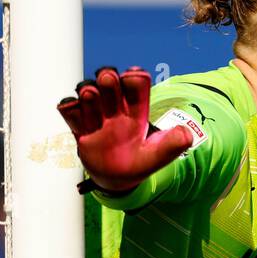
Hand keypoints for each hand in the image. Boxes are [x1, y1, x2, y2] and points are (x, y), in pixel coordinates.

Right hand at [56, 66, 192, 192]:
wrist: (116, 179)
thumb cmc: (139, 163)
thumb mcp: (157, 156)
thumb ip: (172, 145)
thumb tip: (187, 134)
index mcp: (137, 111)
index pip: (136, 85)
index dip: (134, 78)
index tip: (132, 79)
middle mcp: (116, 109)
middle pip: (110, 82)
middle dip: (108, 78)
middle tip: (108, 81)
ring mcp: (97, 117)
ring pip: (89, 94)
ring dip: (89, 92)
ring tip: (89, 96)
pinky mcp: (81, 128)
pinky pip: (70, 112)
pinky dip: (69, 107)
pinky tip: (72, 109)